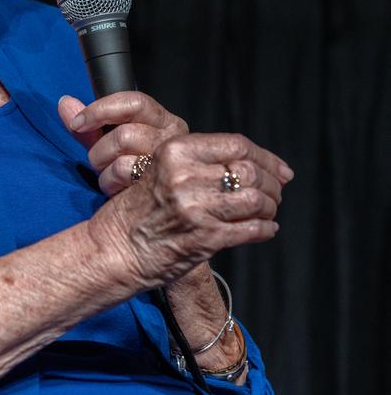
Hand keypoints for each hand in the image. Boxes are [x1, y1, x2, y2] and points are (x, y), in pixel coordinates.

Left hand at [58, 91, 187, 196]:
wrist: (145, 208)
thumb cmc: (129, 172)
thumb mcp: (106, 145)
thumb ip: (88, 126)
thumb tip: (65, 103)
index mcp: (162, 120)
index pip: (135, 102)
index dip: (101, 110)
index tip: (77, 123)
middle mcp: (172, 137)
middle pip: (124, 132)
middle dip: (100, 149)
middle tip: (99, 161)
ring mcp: (169, 159)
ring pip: (123, 150)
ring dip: (104, 167)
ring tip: (109, 175)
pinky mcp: (161, 181)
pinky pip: (124, 172)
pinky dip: (109, 181)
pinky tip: (116, 188)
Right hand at [91, 131, 292, 291]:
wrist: (114, 249)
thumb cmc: (137, 211)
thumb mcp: (160, 170)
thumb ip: (199, 162)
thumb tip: (253, 162)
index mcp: (175, 152)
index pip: (237, 145)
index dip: (266, 157)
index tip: (280, 168)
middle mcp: (185, 176)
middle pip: (250, 172)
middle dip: (272, 184)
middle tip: (277, 193)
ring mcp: (195, 208)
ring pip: (256, 200)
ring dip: (270, 207)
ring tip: (269, 212)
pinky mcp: (204, 238)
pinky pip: (250, 230)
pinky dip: (265, 230)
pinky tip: (266, 230)